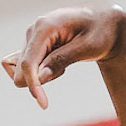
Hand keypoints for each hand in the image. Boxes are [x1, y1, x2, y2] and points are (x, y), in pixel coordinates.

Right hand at [2, 5, 125, 109]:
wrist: (104, 20)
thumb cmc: (99, 31)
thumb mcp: (87, 47)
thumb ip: (62, 60)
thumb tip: (40, 77)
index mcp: (44, 27)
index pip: (28, 63)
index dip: (33, 86)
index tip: (44, 104)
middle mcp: (33, 31)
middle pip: (21, 71)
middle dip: (40, 80)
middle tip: (65, 69)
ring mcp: (33, 38)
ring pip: (26, 71)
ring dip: (45, 75)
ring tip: (66, 60)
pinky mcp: (36, 45)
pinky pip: (31, 68)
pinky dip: (44, 72)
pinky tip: (60, 62)